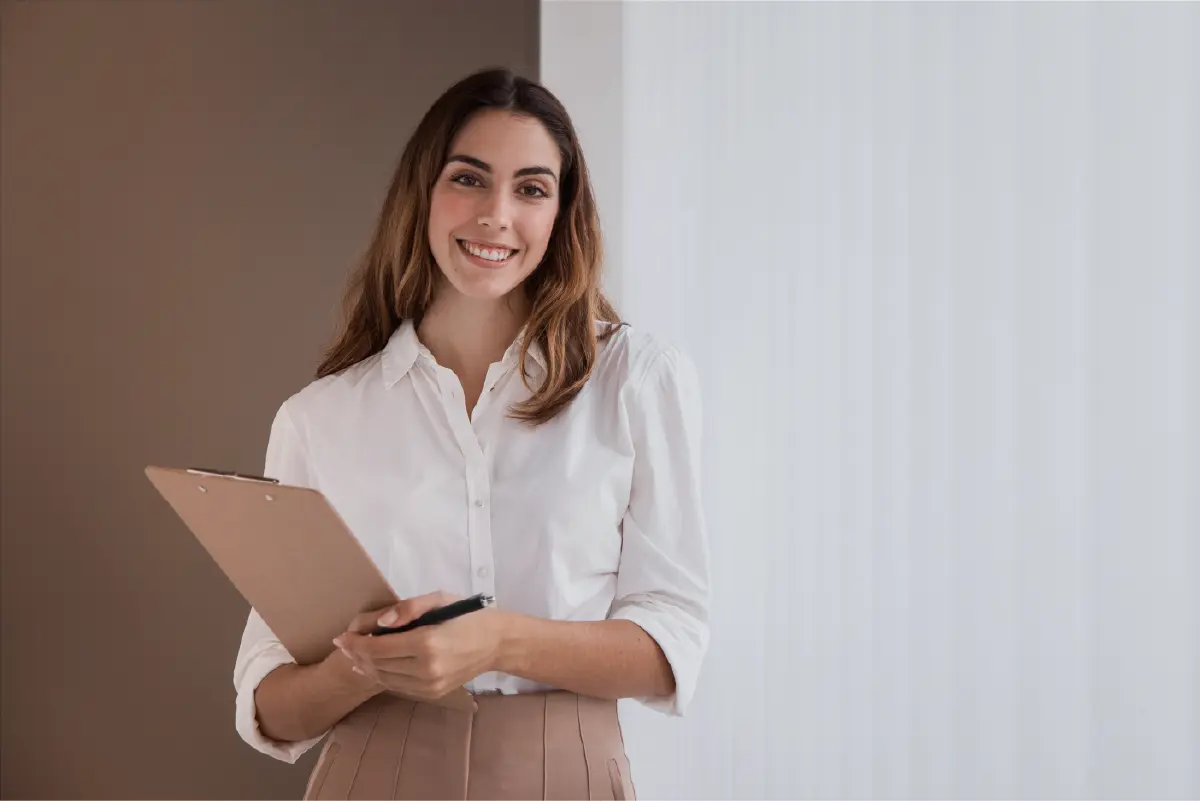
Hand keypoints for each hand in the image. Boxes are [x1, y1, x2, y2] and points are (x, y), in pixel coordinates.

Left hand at [332, 591, 504, 701]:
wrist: (497, 643)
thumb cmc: (467, 615)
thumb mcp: (440, 599)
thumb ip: (408, 608)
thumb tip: (380, 622)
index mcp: (427, 642)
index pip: (378, 647)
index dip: (355, 643)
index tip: (342, 636)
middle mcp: (426, 669)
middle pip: (377, 665)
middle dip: (356, 654)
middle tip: (344, 644)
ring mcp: (430, 685)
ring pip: (384, 679)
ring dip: (366, 667)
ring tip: (355, 654)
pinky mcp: (432, 693)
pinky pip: (398, 686)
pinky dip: (382, 676)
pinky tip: (374, 666)